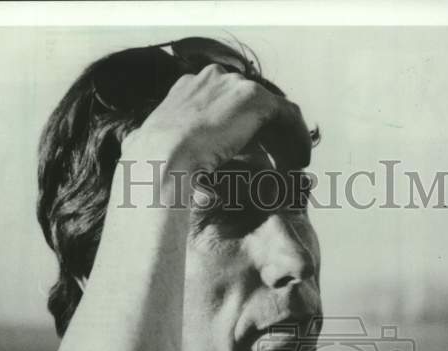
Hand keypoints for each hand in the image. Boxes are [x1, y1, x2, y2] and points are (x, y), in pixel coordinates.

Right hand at [121, 63, 311, 174]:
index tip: (246, 155)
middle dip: (265, 133)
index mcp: (185, 90)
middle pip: (249, 104)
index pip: (222, 103)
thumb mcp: (149, 156)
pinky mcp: (254, 100)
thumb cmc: (148, 169)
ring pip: (271, 111)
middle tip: (276, 160)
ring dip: (284, 138)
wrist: (157, 163)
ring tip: (292, 165)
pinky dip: (296, 139)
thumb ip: (161, 154)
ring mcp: (233, 86)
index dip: (238, 129)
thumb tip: (156, 173)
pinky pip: (286, 117)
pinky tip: (299, 162)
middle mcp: (210, 79)